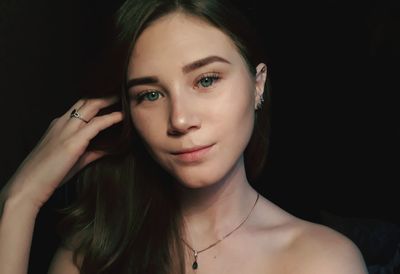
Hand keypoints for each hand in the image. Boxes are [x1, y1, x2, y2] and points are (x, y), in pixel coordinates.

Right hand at [3, 96, 122, 209]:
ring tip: (124, 96)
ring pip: (91, 106)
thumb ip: (93, 152)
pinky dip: (111, 118)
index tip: (112, 96)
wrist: (29, 186)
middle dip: (104, 93)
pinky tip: (122, 116)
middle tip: (121, 90)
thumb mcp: (74, 160)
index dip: (96, 99)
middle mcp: (63, 122)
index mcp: (59, 124)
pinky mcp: (73, 141)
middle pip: (87, 100)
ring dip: (109, 100)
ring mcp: (67, 130)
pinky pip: (96, 124)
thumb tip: (109, 149)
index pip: (80, 105)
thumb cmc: (48, 175)